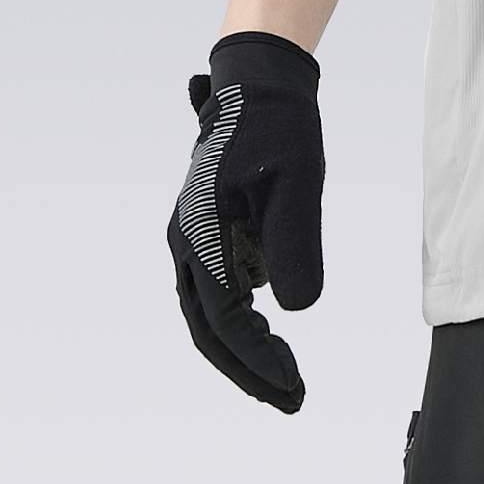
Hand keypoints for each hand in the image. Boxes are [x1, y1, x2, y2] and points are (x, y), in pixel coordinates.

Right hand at [166, 31, 325, 411]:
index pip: (228, 321)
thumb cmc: (278, 127)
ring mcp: (195, 239)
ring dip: (244, 349)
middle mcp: (187, 243)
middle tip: (292, 399)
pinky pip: (221, 290)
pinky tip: (274, 332)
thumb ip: (294, 246)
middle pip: (210, 330)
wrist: (259, 83)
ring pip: (211, 314)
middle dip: (249, 370)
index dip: (260, 360)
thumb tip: (296, 311)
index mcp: (201, 235)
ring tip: (285, 379)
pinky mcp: (210, 233)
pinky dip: (243, 320)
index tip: (295, 388)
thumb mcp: (295, 183)